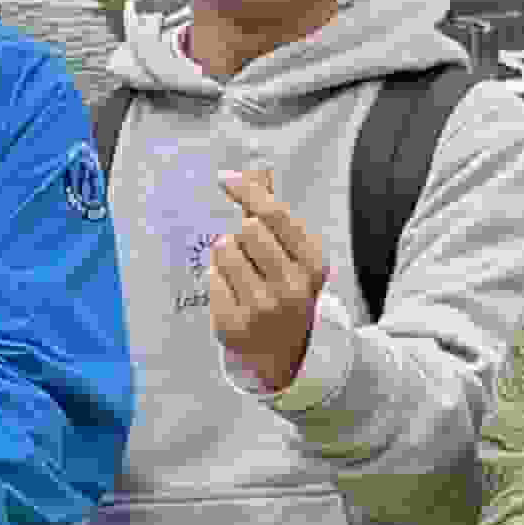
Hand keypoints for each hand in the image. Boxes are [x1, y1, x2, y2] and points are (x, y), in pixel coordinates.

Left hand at [203, 166, 330, 394]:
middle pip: (247, 228)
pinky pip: (211, 277)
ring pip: (224, 249)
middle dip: (242, 233)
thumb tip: (260, 168)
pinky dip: (217, 278)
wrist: (284, 356)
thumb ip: (275, 213)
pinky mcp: (233, 325)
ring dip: (226, 253)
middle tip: (250, 253)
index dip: (247, 190)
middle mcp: (292, 287)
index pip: (275, 214)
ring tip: (241, 272)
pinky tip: (233, 293)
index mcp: (313, 265)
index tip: (225, 178)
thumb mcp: (294, 255)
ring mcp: (262, 309)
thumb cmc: (287, 291)